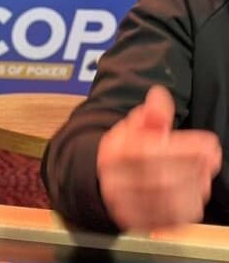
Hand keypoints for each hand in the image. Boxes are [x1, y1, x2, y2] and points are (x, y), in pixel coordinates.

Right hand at [97, 85, 222, 230]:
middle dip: (194, 167)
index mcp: (113, 155)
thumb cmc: (126, 150)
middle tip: (212, 157)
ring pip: (169, 201)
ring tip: (204, 172)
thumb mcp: (134, 126)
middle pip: (161, 179)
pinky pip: (171, 219)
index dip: (184, 148)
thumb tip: (159, 95)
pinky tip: (195, 190)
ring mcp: (126, 206)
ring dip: (195, 186)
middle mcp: (115, 182)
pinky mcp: (139, 223)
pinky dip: (190, 204)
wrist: (104, 181)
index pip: (148, 152)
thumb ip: (151, 113)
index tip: (210, 143)